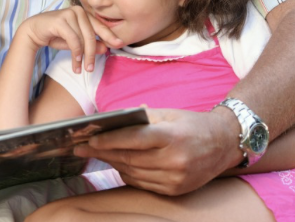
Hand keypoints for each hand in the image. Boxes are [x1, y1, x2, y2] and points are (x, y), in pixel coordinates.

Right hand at [22, 6, 122, 72]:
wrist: (32, 31)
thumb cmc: (54, 34)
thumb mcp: (75, 42)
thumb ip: (89, 43)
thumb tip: (106, 49)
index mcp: (83, 13)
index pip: (100, 26)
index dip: (110, 36)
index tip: (119, 45)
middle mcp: (78, 11)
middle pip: (91, 35)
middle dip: (92, 54)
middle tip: (91, 69)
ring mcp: (69, 13)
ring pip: (82, 39)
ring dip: (82, 57)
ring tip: (80, 68)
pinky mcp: (60, 20)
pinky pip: (73, 40)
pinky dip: (75, 53)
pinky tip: (75, 62)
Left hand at [74, 108, 242, 194]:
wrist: (224, 144)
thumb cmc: (191, 124)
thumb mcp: (167, 114)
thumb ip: (139, 118)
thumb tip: (109, 122)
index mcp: (172, 136)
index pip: (134, 139)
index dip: (109, 140)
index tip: (89, 139)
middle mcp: (175, 160)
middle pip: (129, 157)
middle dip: (102, 152)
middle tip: (82, 148)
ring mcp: (176, 178)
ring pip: (133, 172)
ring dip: (111, 162)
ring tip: (96, 154)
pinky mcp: (175, 190)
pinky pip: (142, 183)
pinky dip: (127, 173)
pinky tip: (118, 164)